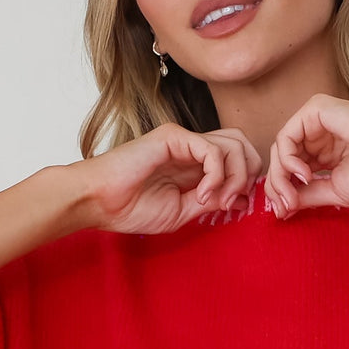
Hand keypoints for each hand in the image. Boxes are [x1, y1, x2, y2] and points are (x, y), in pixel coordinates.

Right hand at [73, 122, 262, 234]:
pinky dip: (216, 175)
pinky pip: (212, 150)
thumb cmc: (132, 208)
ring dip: (235, 175)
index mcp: (195, 165)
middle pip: (243, 144)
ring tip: (216, 199)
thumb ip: (212, 202)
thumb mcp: (183, 211)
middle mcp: (192, 148)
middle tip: (232, 200)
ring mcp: (183, 140)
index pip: (239, 158)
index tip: (236, 207)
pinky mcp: (173, 137)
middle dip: (249, 173)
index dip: (246, 180)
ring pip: (234, 143)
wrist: (100, 202)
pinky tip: (200, 194)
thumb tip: (242, 199)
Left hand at [264, 95, 348, 218]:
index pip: (292, 171)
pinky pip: (286, 137)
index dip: (283, 193)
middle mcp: (318, 136)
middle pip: (282, 160)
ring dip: (280, 177)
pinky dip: (287, 161)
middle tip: (285, 208)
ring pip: (280, 149)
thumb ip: (306, 196)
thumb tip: (281, 207)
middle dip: (277, 187)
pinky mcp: (314, 110)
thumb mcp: (335, 192)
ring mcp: (315, 122)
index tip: (285, 214)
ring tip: (293, 196)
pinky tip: (305, 175)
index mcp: (325, 154)